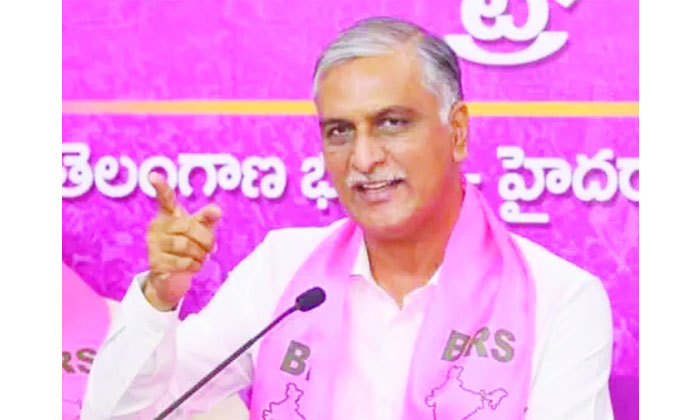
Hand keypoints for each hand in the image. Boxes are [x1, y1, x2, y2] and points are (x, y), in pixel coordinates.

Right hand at [144, 172, 220, 310]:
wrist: (172, 275)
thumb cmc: (188, 246)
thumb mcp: (200, 230)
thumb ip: (207, 219)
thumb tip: (216, 210)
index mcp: (169, 214)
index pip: (165, 198)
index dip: (160, 187)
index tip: (153, 175)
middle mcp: (157, 226)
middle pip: (187, 226)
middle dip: (205, 238)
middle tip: (212, 247)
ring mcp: (154, 243)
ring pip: (184, 245)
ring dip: (200, 254)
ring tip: (203, 257)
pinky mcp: (155, 262)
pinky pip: (182, 262)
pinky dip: (194, 265)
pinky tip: (195, 265)